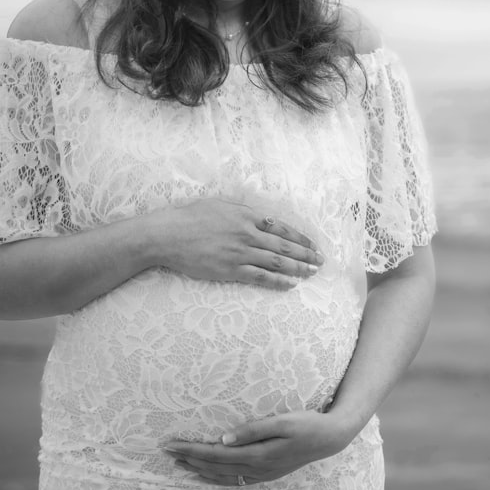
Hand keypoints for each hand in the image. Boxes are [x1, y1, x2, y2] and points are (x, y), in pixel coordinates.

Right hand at [148, 197, 323, 289]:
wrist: (168, 235)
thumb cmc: (191, 217)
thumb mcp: (220, 205)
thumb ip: (243, 211)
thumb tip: (262, 218)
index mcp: (246, 216)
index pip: (281, 228)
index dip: (300, 238)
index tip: (312, 245)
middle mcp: (247, 234)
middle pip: (284, 246)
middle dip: (306, 255)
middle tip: (321, 261)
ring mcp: (240, 253)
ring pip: (277, 262)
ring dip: (298, 269)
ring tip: (312, 273)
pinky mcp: (230, 270)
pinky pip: (260, 277)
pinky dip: (277, 282)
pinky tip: (290, 285)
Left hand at [162, 411, 359, 485]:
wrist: (330, 438)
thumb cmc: (307, 424)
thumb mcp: (283, 421)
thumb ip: (253, 430)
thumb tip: (223, 438)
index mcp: (258, 455)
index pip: (215, 453)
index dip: (191, 449)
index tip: (171, 443)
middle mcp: (257, 469)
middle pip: (214, 466)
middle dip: (188, 458)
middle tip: (165, 451)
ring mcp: (262, 474)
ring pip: (222, 476)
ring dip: (198, 469)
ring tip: (178, 463)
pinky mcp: (266, 473)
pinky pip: (234, 480)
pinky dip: (215, 478)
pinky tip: (205, 475)